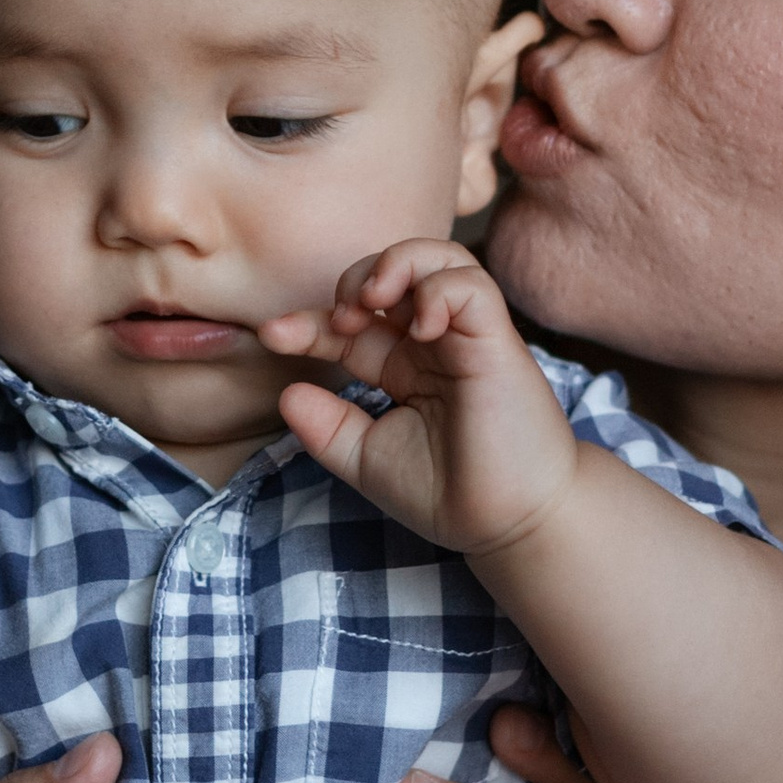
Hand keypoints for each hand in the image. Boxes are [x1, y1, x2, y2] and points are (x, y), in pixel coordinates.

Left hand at [263, 240, 577, 555]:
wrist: (510, 524)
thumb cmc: (450, 495)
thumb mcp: (367, 459)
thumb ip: (326, 428)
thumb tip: (286, 393)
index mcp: (404, 368)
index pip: (351, 325)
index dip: (309, 322)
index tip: (272, 336)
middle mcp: (433, 344)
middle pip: (390, 274)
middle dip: (352, 281)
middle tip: (339, 320)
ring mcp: (466, 336)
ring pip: (436, 259)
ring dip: (395, 264)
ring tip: (372, 301)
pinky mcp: (497, 338)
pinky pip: (470, 284)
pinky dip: (438, 289)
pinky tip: (419, 327)